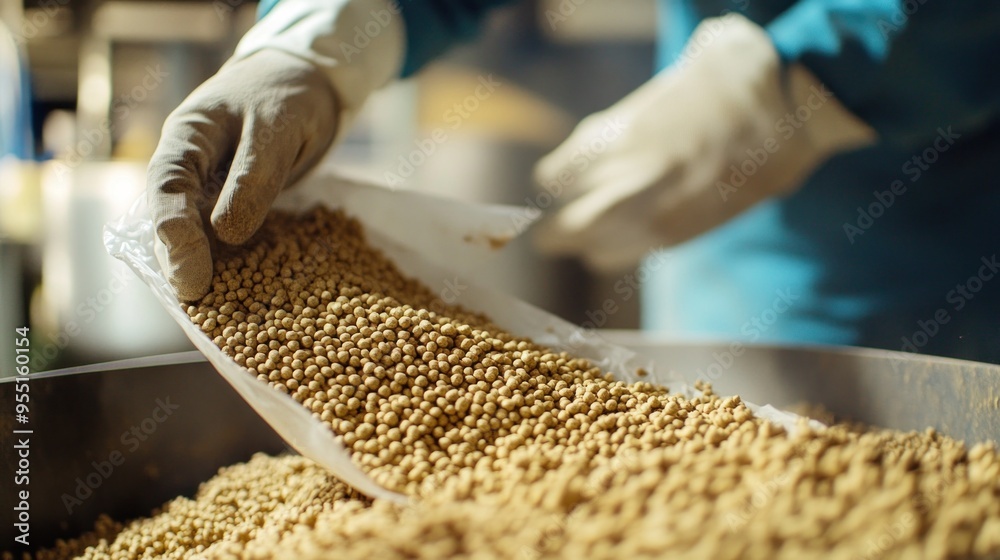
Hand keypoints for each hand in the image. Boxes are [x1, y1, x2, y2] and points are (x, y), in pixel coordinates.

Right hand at [147, 49, 338, 300]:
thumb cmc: (287, 97)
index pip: (167, 185)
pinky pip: (226, 236)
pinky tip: (242, 291)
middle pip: (173, 215)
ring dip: (203, 265)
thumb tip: (227, 233)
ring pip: (196, 230)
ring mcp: (210, 186)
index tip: (187, 271)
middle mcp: (190, 165)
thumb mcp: (276, 128)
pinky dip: (232, 262)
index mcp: (187, 135)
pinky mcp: (235, 204)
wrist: (308, 83)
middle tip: (194, 298)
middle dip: (180, 258)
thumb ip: (254, 174)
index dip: (173, 231)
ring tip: (211, 307)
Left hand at [533, 14, 874, 270]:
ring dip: (591, 239)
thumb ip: (630, 114)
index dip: (555, 183)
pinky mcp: (683, 235)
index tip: (564, 179)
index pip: (549, 181)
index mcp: (611, 140)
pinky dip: (625, 246)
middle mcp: (623, 186)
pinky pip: (632, 254)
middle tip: (565, 217)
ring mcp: (653, 217)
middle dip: (556, 227)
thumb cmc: (730, 77)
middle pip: (558, 232)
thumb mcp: (665, 81)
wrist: (793, 108)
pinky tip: (639, 223)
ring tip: (603, 222)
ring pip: (593, 253)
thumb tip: (611, 132)